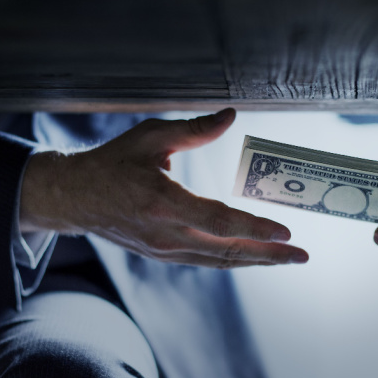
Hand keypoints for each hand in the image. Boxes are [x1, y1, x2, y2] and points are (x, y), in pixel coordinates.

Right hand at [20, 109, 308, 268]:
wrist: (75, 198)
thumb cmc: (113, 163)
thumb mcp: (151, 136)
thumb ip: (195, 129)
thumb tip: (231, 116)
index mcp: (163, 202)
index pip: (218, 221)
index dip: (254, 229)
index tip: (286, 232)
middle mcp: (165, 234)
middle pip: (226, 251)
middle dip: (268, 255)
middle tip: (301, 255)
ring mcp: (164, 250)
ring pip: (219, 261)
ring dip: (255, 261)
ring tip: (286, 258)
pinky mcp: (162, 256)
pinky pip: (206, 262)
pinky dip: (233, 259)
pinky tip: (253, 256)